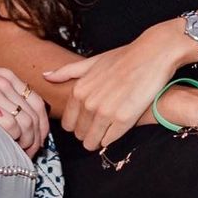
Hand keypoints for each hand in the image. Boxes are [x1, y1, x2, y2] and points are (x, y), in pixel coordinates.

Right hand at [0, 59, 48, 156]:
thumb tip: (15, 124)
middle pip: (35, 115)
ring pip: (25, 123)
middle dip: (36, 140)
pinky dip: (13, 140)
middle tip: (27, 155)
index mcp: (6, 76)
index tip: (37, 143)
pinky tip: (5, 148)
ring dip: (26, 144)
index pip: (38, 103)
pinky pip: (9, 124)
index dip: (42, 127)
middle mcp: (4, 81)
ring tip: (16, 155)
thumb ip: (0, 96)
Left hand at [43, 22, 187, 150]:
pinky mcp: (123, 120)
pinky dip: (112, 138)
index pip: (68, 124)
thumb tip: (46, 76)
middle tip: (99, 125)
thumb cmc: (122, 58)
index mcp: (79, 90)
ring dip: (98, 139)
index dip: (77, 125)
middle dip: (87, 133)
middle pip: (79, 134)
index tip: (87, 122)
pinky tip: (118, 126)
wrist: (151, 55)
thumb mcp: (92, 62)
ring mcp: (105, 113)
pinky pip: (109, 141)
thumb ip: (67, 72)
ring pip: (92, 142)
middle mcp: (89, 103)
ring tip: (108, 129)